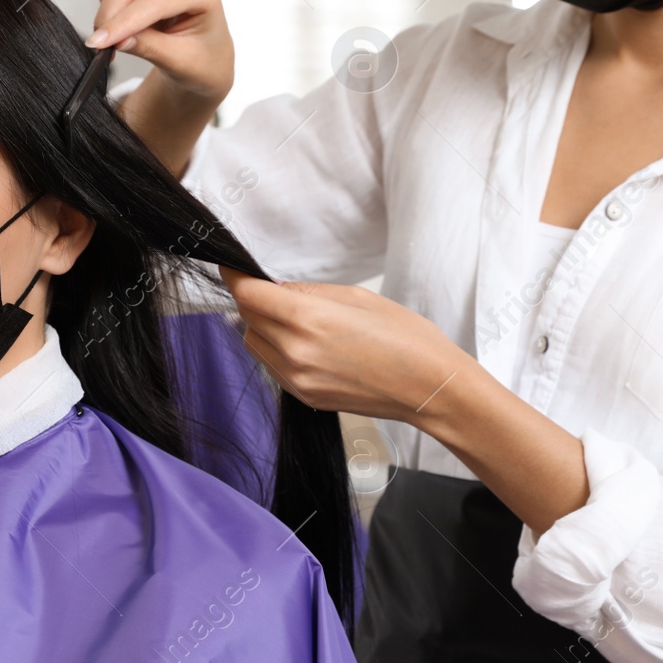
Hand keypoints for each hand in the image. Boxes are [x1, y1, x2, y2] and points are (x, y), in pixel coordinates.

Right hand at [91, 0, 232, 100]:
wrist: (207, 55)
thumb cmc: (203, 58)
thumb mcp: (181, 62)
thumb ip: (150, 49)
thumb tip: (117, 40)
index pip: (155, 1)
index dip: (123, 22)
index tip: (99, 42)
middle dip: (110, 15)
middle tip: (99, 44)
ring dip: (109, 15)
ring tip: (118, 43)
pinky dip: (112, 11)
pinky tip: (125, 29)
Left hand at [219, 267, 468, 422]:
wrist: (430, 388)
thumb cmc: (404, 337)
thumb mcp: (356, 297)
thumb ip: (308, 292)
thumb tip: (277, 288)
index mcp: (309, 320)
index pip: (248, 294)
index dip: (235, 276)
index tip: (232, 265)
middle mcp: (295, 353)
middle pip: (247, 318)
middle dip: (253, 299)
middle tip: (275, 290)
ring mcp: (297, 380)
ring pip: (254, 344)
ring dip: (262, 326)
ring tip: (294, 319)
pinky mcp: (304, 397)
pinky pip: (272, 366)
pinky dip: (276, 349)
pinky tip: (306, 343)